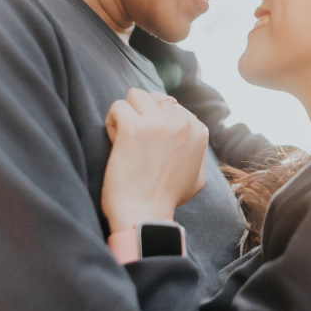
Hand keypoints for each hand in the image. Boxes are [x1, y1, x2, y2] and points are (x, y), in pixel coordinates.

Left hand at [102, 88, 207, 232]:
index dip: (156, 122)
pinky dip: (112, 122)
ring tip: (123, 137)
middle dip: (142, 113)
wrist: (145, 215)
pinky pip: (117, 107)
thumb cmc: (166, 199)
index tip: (151, 144)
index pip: (172, 105)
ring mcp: (158, 124)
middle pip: (154, 96)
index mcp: (198, 131)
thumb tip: (189, 137)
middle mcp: (181, 123)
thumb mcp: (197, 176)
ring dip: (126, 113)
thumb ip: (195, 152)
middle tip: (135, 139)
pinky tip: (114, 142)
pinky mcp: (133, 128)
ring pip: (135, 95)